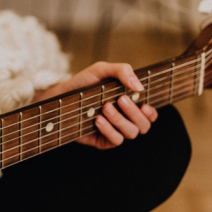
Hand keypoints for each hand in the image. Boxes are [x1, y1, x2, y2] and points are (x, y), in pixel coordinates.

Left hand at [35, 62, 157, 149]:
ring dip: (120, 120)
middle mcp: (125, 119)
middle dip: (134, 112)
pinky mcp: (102, 140)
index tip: (144, 104)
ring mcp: (114, 130)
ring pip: (131, 133)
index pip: (150, 114)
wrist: (59, 96)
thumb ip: (123, 71)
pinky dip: (110, 130)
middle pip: (144, 125)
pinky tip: (98, 120)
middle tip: (120, 99)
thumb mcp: (102, 70)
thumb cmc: (83, 83)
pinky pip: (116, 141)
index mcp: (130, 104)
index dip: (151, 112)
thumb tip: (139, 86)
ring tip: (105, 107)